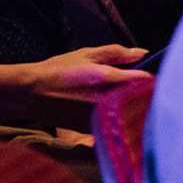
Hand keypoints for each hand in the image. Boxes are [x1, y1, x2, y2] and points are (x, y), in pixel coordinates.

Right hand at [22, 44, 149, 129]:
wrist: (31, 94)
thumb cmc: (58, 71)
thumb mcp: (85, 55)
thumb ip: (116, 53)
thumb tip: (142, 52)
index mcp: (110, 79)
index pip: (146, 82)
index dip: (151, 80)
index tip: (150, 78)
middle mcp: (110, 101)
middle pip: (143, 102)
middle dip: (145, 97)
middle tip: (140, 91)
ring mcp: (103, 118)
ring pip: (131, 116)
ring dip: (134, 110)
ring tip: (124, 103)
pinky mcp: (96, 130)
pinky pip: (118, 125)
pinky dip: (120, 120)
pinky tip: (113, 113)